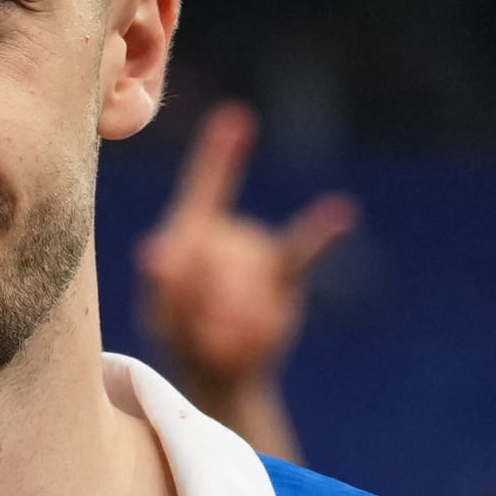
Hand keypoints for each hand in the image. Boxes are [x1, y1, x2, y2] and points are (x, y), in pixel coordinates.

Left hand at [136, 103, 357, 401]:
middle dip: (206, 301)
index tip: (236, 119)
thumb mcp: (163, 315)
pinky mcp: (285, 278)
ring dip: (234, 319)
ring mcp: (261, 253)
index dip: (219, 156)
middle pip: (222, 253)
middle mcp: (231, 232)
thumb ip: (161, 286)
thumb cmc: (183, 339)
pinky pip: (303, 255)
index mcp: (194, 231)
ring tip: (221, 345)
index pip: (205, 189)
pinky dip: (321, 235)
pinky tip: (341, 213)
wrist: (218, 376)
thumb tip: (154, 253)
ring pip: (249, 275)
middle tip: (199, 335)